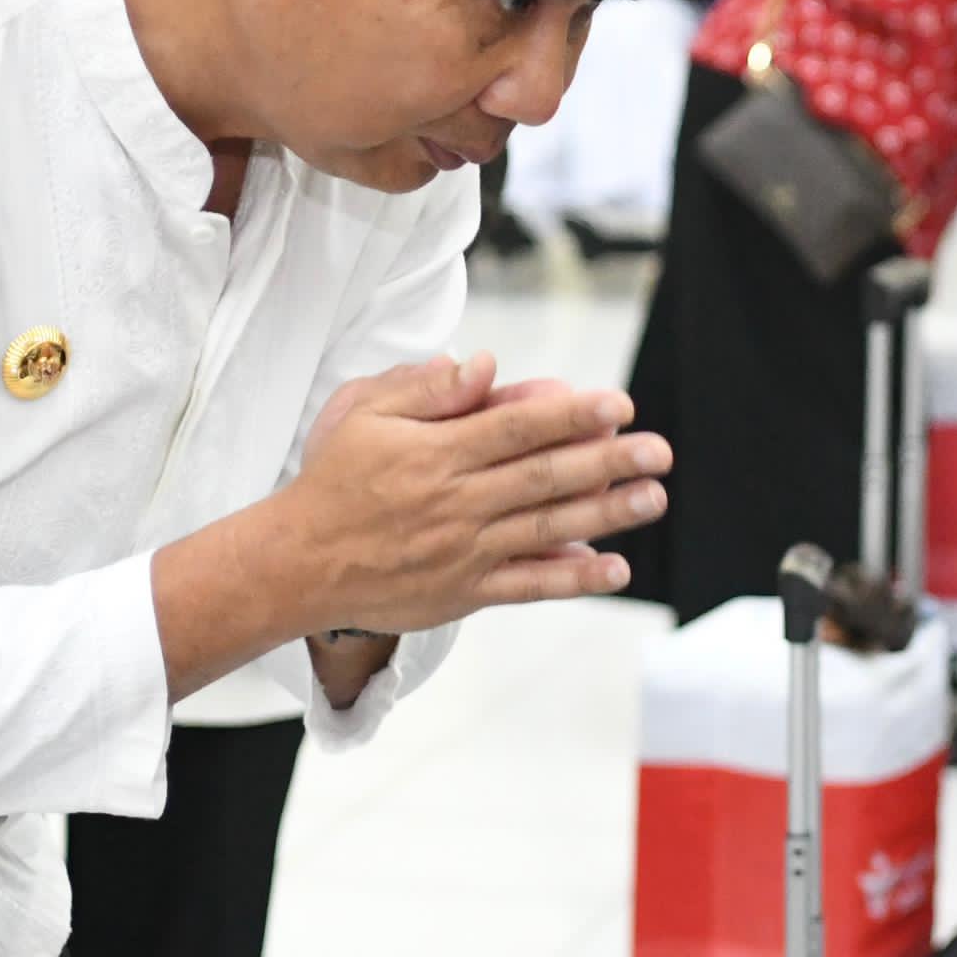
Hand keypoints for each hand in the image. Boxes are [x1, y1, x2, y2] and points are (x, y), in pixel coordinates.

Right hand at [271, 356, 669, 629]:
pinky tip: (614, 567)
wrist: (298, 562)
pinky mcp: (464, 591)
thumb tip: (485, 364)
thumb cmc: (333, 479)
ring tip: (652, 497)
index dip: (570, 414)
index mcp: (435, 453)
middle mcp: (456, 501)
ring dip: (606, 514)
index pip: (515, 428)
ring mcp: (464, 550)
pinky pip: (528, 585)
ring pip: (547, 529)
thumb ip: (427, 391)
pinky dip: (572, 578)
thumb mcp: (363, 415)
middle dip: (606, 461)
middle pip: (544, 476)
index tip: (616, 404)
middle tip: (658, 450)